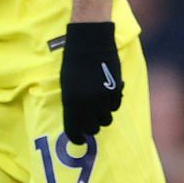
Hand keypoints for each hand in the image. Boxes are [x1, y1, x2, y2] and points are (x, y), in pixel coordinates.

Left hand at [59, 21, 121, 142]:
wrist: (90, 42)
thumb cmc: (74, 62)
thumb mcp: (67, 85)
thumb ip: (72, 104)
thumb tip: (79, 121)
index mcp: (70, 102)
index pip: (74, 130)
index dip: (77, 138)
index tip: (80, 140)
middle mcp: (86, 103)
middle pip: (93, 128)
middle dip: (92, 127)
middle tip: (92, 121)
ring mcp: (102, 97)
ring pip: (107, 119)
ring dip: (104, 115)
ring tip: (100, 103)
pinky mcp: (115, 90)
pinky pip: (116, 106)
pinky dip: (112, 103)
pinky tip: (108, 91)